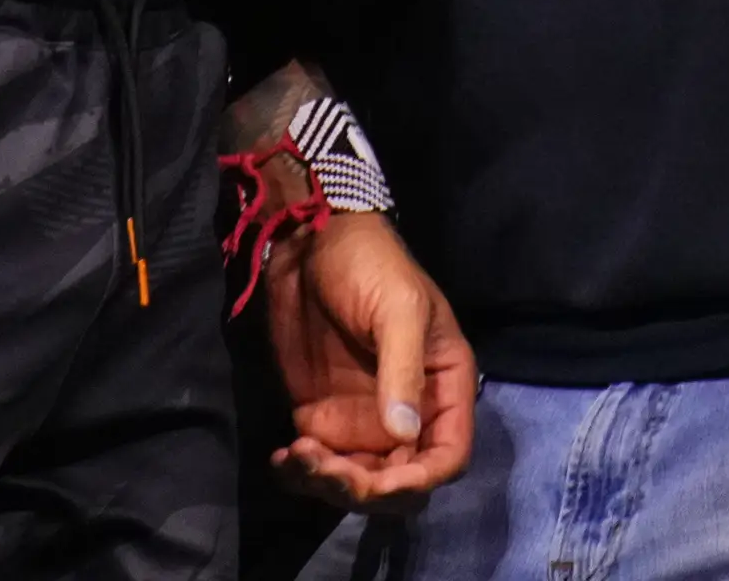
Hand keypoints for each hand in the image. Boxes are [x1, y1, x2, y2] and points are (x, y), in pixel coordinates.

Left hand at [264, 211, 474, 510]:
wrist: (309, 240)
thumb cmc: (370, 264)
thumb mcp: (398, 308)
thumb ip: (402, 370)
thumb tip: (404, 434)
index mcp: (443, 386)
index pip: (446, 456)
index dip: (418, 480)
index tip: (379, 482)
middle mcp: (409, 412)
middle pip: (399, 480)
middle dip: (364, 488)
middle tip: (323, 466)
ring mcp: (363, 418)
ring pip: (357, 481)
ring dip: (328, 484)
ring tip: (295, 456)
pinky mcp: (323, 416)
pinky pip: (319, 464)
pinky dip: (301, 473)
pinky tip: (282, 459)